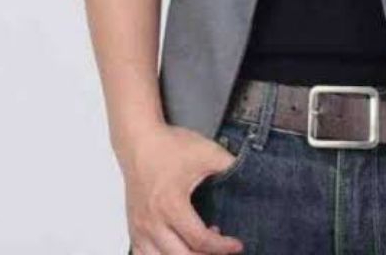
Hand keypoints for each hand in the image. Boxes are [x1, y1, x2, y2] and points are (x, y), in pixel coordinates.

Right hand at [118, 122, 244, 253]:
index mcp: (171, 204)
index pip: (200, 239)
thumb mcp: (207, 152)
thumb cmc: (169, 146)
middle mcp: (152, 221)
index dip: (222, 247)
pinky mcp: (133, 228)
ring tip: (201, 248)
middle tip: (223, 249)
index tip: (237, 245)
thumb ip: (230, 166)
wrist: (139, 140)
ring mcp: (139, 227)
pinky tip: (179, 248)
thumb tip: (251, 178)